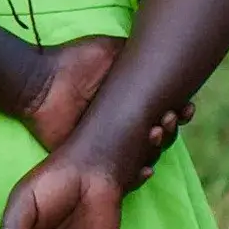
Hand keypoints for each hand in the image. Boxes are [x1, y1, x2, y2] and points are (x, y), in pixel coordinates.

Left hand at [21, 36, 190, 185]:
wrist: (41, 80)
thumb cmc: (74, 62)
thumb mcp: (111, 51)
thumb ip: (137, 53)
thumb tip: (165, 52)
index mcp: (132, 102)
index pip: (164, 112)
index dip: (179, 112)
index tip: (187, 107)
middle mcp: (125, 125)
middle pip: (159, 136)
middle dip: (171, 130)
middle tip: (170, 119)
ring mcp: (110, 145)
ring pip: (143, 156)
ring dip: (157, 148)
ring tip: (156, 133)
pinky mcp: (93, 161)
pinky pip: (120, 176)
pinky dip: (136, 176)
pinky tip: (146, 169)